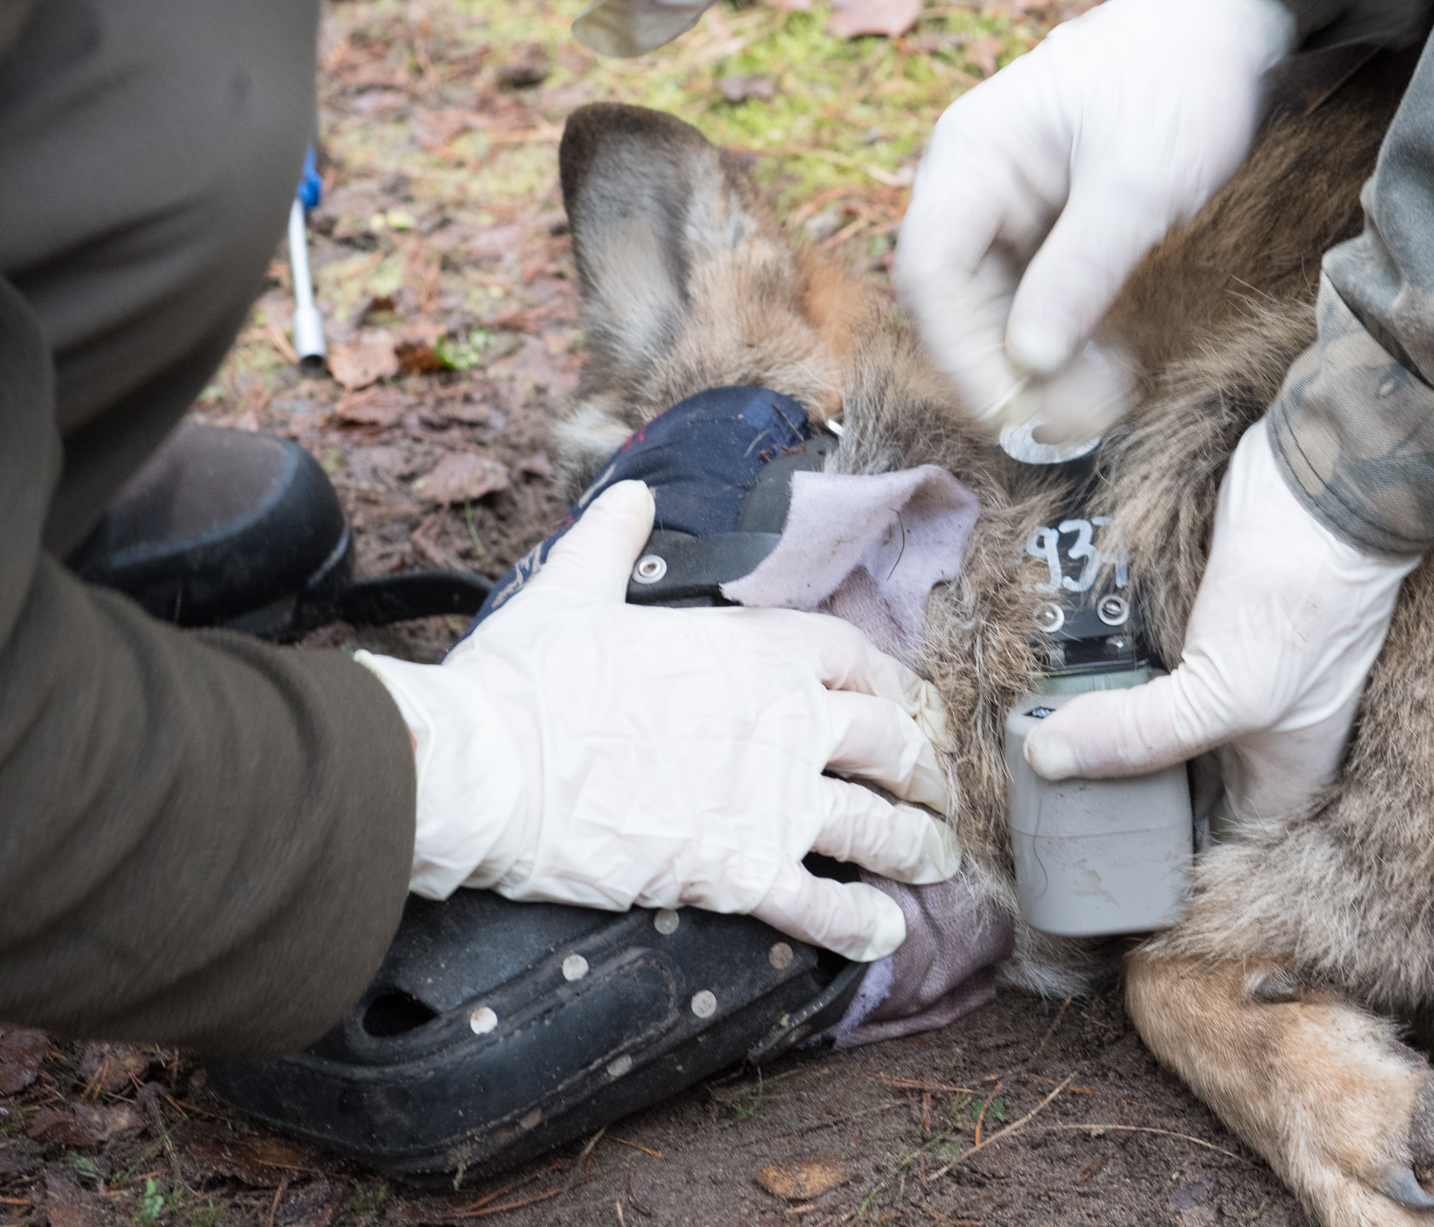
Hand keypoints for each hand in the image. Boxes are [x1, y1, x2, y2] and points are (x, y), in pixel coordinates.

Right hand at [358, 481, 956, 962]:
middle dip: (926, 769)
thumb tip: (631, 498)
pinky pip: (823, 904)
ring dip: (918, 847)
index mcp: (754, 649)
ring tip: (940, 862)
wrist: (490, 768)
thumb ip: (614, 541)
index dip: (894, 682)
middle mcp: (783, 722)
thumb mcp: (573, 589)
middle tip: (943, 791)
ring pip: (878, 826)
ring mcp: (770, 800)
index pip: (855, 658)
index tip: (912, 702)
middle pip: (891, 742)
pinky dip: (861, 923)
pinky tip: (886, 934)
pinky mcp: (740, 871)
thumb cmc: (529, 681)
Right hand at [893, 0, 1295, 439]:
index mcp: (971, 153)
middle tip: (1076, 424)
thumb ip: (1082, 269)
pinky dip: (1059, 342)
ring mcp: (1002, 206)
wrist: (1220, 29)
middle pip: (952, 301)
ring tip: (1100, 406)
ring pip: (989, 310)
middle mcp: (970, 182)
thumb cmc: (1178, 80)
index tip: (1017, 408)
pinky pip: (1027, 300)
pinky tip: (1103, 372)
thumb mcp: (1139, 180)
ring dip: (1035, 366)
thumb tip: (1030, 361)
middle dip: (1006, 369)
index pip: (929, 270)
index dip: (960, 351)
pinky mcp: (1038, 228)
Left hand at [1021, 421, 1417, 822]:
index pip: (1208, 845)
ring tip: (1031, 740)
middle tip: (1037, 798)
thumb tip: (1047, 759)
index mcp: (1279, 775)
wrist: (1321, 485)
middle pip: (1173, 785)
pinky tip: (1057, 677)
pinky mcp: (1198, 626)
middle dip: (1113, 790)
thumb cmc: (1301, 603)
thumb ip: (1141, 735)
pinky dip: (1108, 673)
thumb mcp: (1227, 692)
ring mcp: (1225, 677)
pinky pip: (1144, 668)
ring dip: (1104, 728)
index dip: (1153, 862)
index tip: (1079, 862)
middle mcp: (1254, 735)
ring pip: (1152, 722)